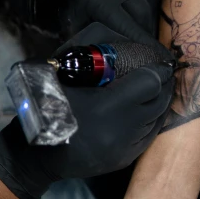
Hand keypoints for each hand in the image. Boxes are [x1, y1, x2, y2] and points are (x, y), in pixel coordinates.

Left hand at [0, 0, 160, 40]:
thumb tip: (127, 64)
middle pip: (141, 10)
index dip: (146, 43)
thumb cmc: (61, 11)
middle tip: (147, 44)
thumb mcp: (74, 32)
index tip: (163, 56)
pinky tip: (143, 4)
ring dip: (148, 11)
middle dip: (145, 29)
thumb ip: (98, 46)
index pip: (129, 25)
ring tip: (143, 25)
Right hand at [0, 23, 174, 198]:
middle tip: (163, 72)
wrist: (36, 155)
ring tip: (158, 88)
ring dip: (159, 102)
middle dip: (163, 85)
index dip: (158, 69)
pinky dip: (152, 120)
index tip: (161, 61)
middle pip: (159, 100)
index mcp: (107, 106)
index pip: (150, 82)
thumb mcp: (63, 76)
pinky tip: (148, 110)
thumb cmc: (46, 108)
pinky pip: (150, 135)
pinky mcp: (125, 159)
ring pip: (158, 119)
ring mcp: (126, 147)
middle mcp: (122, 129)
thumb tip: (120, 39)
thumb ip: (92, 55)